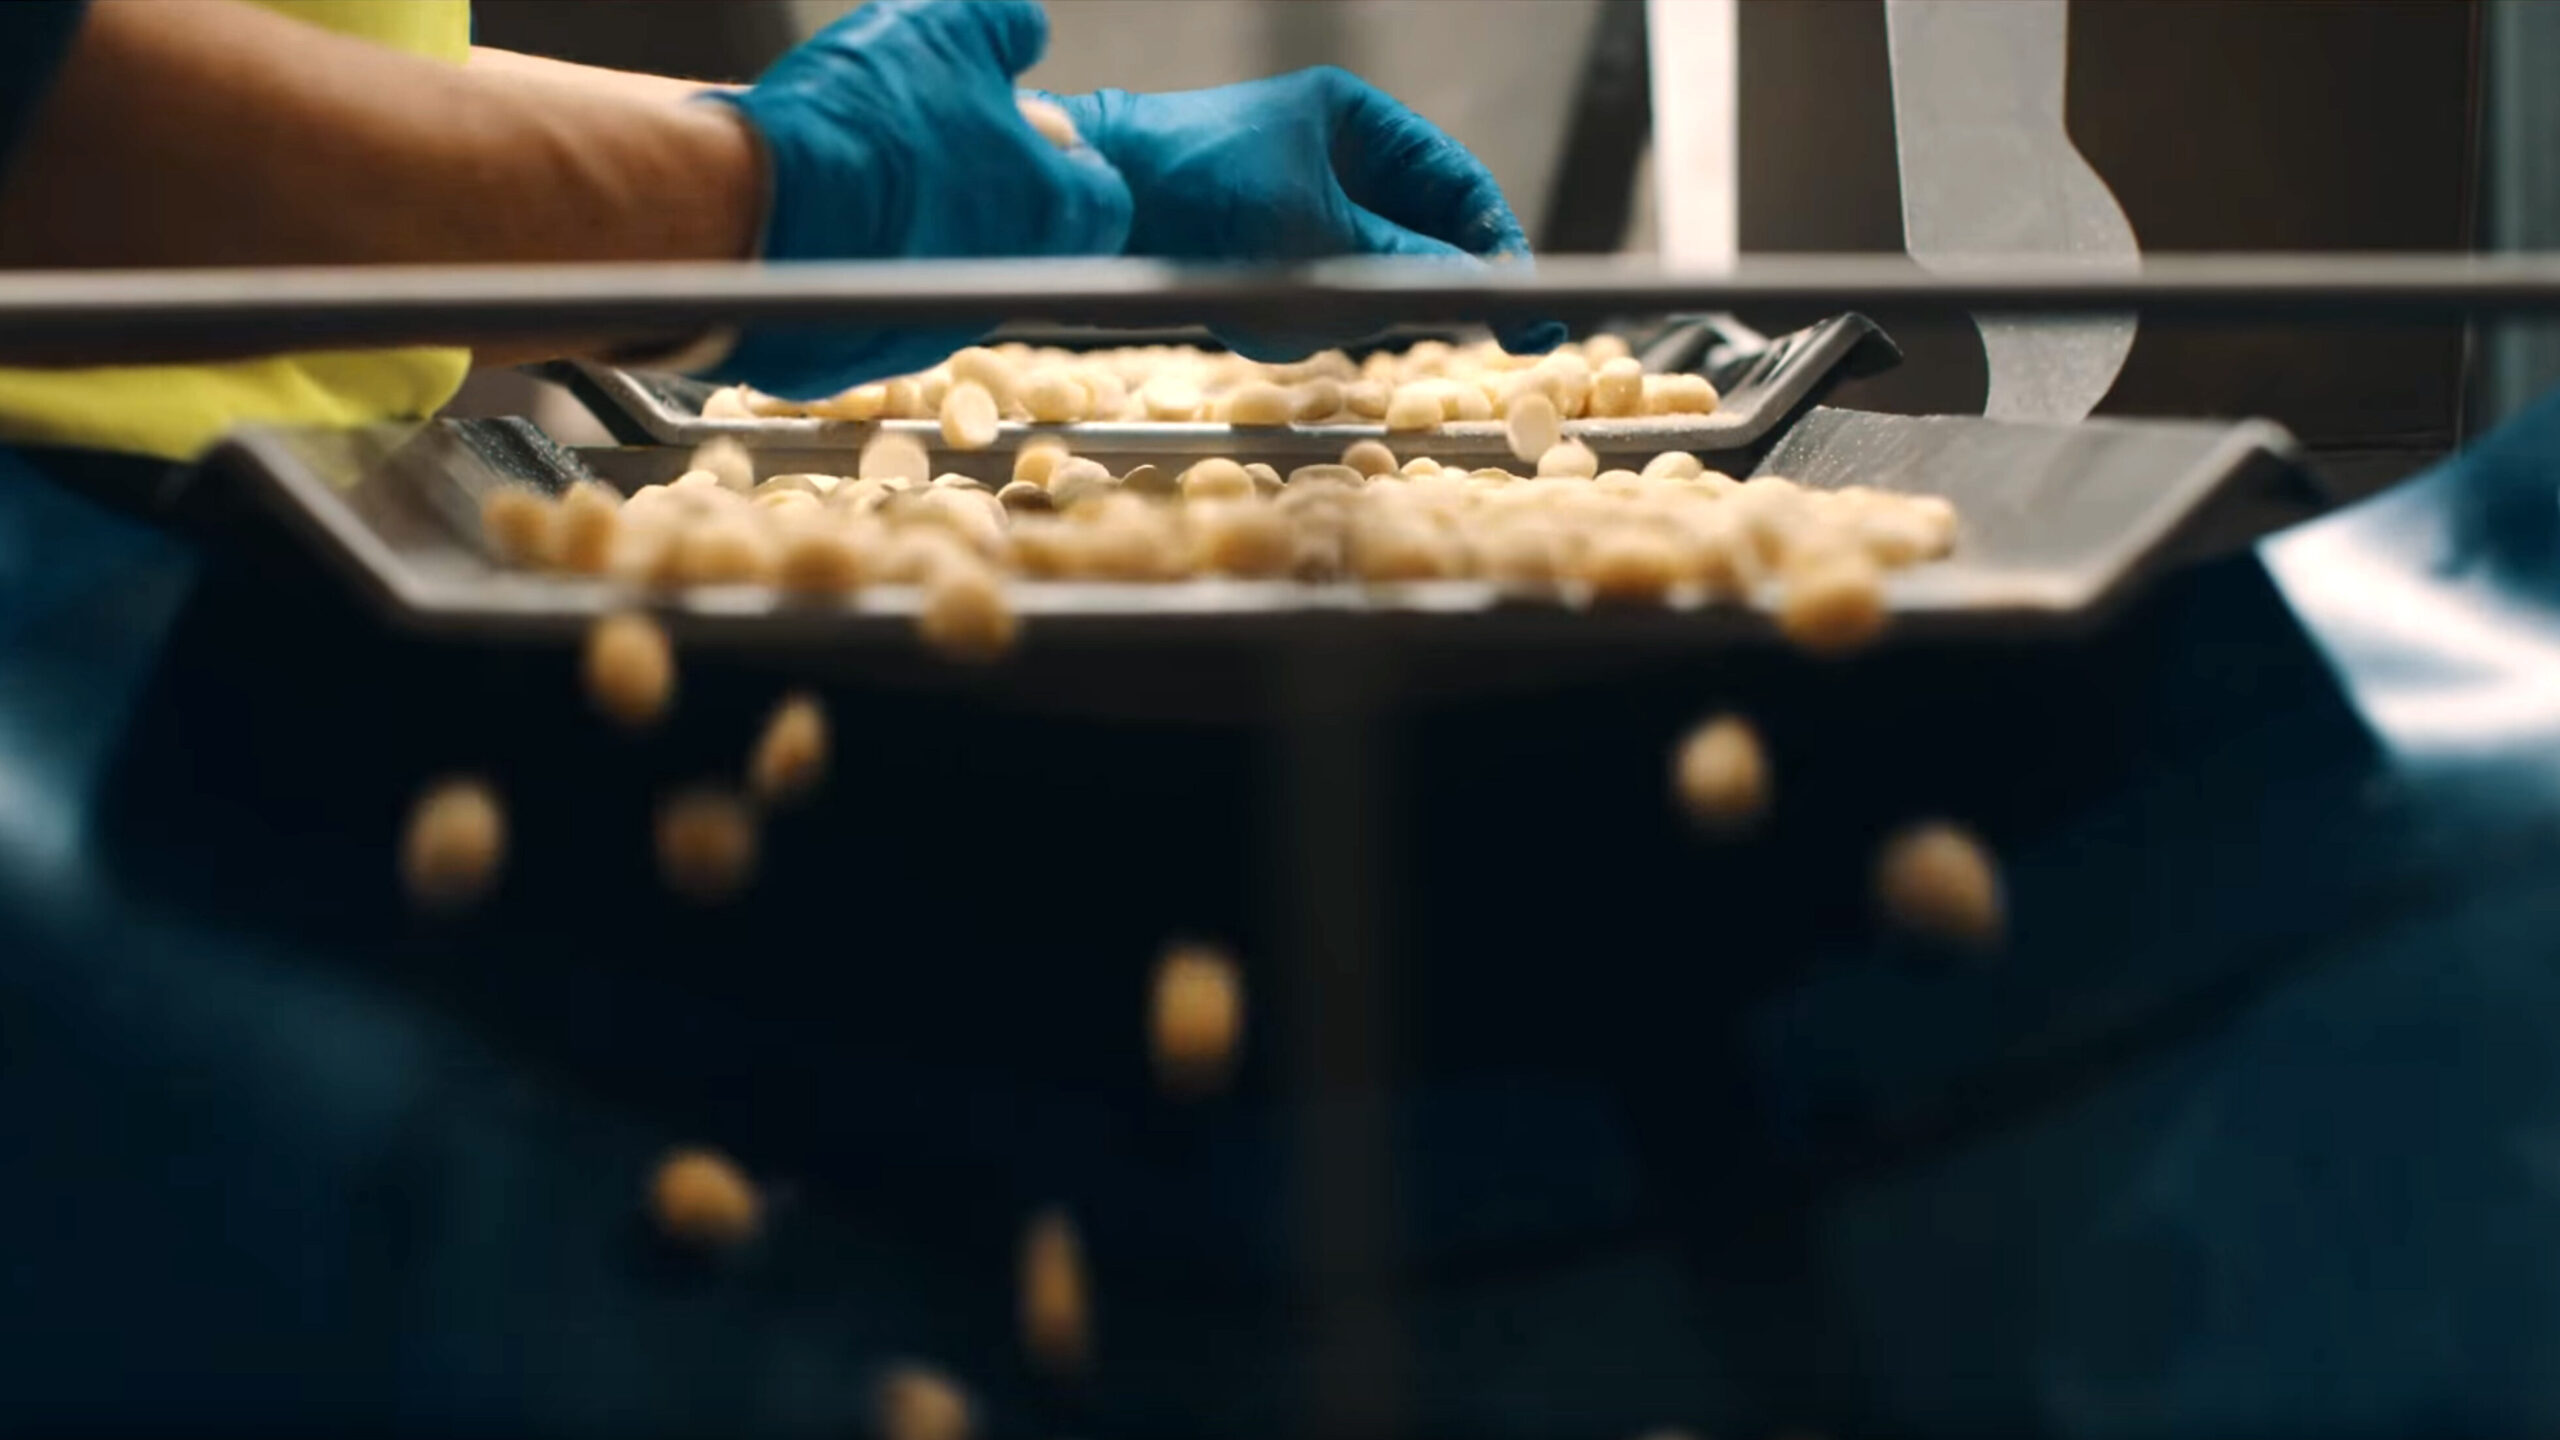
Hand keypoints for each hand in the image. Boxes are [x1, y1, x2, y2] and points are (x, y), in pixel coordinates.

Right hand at [705, 0, 1133, 397]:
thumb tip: (1023, 33)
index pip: (1102, 199)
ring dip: (929, 233)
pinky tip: (828, 226)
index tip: (1026, 135)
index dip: (1067, 162)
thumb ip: (1002, 28)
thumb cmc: (862, 121)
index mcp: (1051, 212)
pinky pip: (883, 307)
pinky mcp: (867, 358)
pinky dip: (867, 270)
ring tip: (872, 179)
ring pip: (955, 279)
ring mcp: (937, 333)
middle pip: (1029, 244)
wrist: (750, 212)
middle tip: (939, 150)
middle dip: (995, 197)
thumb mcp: (945, 28)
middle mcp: (1008, 288)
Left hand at [1043, 67, 1563, 358]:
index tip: (1521, 304)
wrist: (1088, 205)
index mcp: (1358, 124)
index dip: (1496, 246)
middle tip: (1379, 321)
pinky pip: (1306, 300)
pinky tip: (1243, 308)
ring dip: (1331, 307)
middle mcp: (1332, 159)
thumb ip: (1407, 265)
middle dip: (1399, 286)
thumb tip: (1483, 289)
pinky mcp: (1257, 253)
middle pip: (1417, 239)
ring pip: (1361, 282)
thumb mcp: (1318, 235)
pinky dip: (1289, 317)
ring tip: (1271, 304)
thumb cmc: (1198, 193)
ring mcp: (1295, 207)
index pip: (1459, 187)